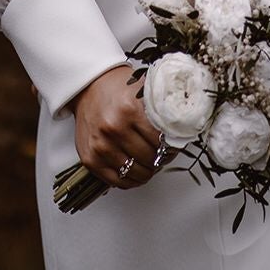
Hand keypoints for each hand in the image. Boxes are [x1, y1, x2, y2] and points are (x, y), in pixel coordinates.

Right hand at [70, 64, 163, 189]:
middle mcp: (114, 128)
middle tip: (164, 155)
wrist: (88, 88)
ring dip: (147, 171)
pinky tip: (137, 172)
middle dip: (160, 159)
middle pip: (149, 157)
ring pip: (135, 172)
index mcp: (129, 109)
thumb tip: (182, 124)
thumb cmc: (115, 88)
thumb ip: (159, 106)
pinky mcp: (90, 159)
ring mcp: (101, 146)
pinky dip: (130, 180)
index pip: (160, 139)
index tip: (173, 146)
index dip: (170, 146)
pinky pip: (117, 181)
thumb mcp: (141, 89)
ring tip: (152, 164)